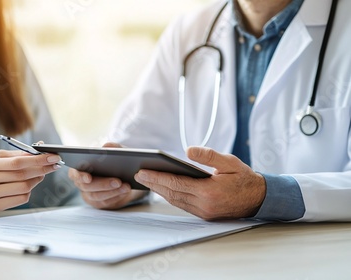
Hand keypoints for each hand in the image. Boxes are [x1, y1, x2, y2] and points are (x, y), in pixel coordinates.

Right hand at [0, 149, 62, 211]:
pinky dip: (29, 191)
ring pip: (24, 188)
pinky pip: (21, 199)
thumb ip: (19, 154)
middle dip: (42, 169)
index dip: (38, 159)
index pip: (18, 162)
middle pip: (22, 175)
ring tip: (40, 174)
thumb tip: (40, 149)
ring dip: (37, 180)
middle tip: (53, 164)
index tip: (53, 156)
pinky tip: (28, 185)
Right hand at [68, 142, 147, 208]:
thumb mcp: (117, 152)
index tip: (88, 178)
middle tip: (118, 181)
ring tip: (126, 186)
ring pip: (97, 196)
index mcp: (80, 168)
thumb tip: (107, 147)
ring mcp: (89, 194)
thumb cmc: (116, 161)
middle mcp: (82, 182)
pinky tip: (124, 191)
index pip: (74, 173)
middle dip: (103, 184)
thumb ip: (112, 148)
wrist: (124, 175)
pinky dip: (116, 197)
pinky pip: (105, 203)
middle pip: (87, 187)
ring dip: (112, 191)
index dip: (80, 176)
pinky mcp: (98, 203)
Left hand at [134, 146, 265, 219]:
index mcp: (209, 192)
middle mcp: (204, 205)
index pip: (176, 183)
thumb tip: (188, 150)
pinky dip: (170, 196)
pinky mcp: (204, 214)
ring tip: (145, 180)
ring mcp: (203, 212)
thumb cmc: (243, 177)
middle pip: (171, 193)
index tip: (142, 171)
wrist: (259, 199)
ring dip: (159, 190)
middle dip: (153, 184)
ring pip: (175, 201)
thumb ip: (208, 155)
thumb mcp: (229, 162)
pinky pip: (181, 204)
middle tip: (137, 174)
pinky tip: (161, 188)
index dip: (157, 177)